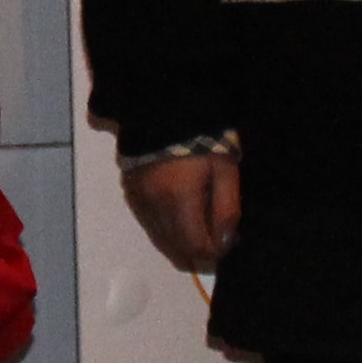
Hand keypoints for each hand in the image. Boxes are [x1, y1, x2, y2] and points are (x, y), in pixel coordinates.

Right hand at [123, 149, 238, 272]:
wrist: (165, 108)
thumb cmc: (203, 137)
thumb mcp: (225, 169)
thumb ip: (227, 209)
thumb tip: (226, 244)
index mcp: (179, 200)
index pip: (197, 247)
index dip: (216, 252)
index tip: (231, 242)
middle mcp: (154, 207)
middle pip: (177, 250)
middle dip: (199, 253)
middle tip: (218, 240)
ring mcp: (138, 201)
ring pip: (161, 241)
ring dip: (181, 244)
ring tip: (201, 228)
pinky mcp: (130, 193)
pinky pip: (149, 225)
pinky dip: (166, 230)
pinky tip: (180, 217)